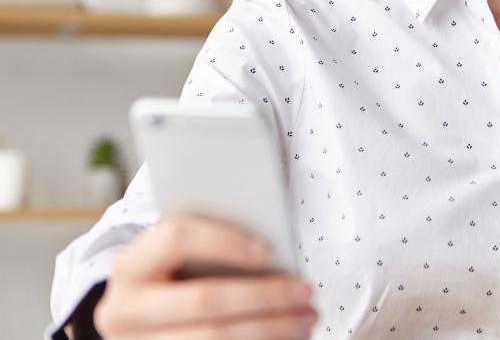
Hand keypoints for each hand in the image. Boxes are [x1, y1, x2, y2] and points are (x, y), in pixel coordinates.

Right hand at [93, 212, 317, 339]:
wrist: (139, 325)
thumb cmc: (175, 280)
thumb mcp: (179, 260)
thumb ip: (213, 250)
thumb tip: (272, 254)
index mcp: (130, 267)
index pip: (176, 239)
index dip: (225, 242)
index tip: (269, 250)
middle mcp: (124, 312)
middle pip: (204, 301)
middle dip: (264, 296)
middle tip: (306, 291)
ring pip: (213, 339)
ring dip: (270, 329)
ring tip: (306, 319)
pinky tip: (286, 339)